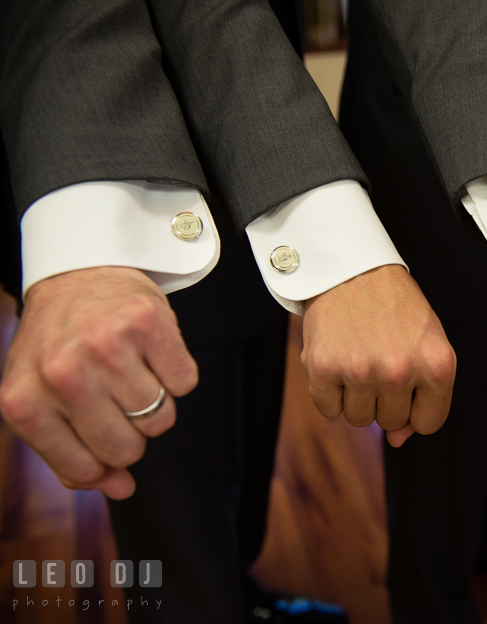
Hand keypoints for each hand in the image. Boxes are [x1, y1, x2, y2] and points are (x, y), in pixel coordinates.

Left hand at [0, 267, 197, 498]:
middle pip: (128, 449)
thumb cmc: (58, 345)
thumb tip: (122, 489)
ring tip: (133, 369)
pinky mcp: (147, 322)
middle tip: (117, 396)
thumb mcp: (43, 402)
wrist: (77, 273)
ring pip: (161, 419)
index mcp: (25, 401)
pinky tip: (151, 351)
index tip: (100, 428)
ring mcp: (105, 346)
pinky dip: (176, 373)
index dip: (103, 457)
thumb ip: (73, 455)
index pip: (87, 469)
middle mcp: (61, 374)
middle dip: (132, 431)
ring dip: (156, 401)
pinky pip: (186, 383)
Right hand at [301, 265, 455, 446]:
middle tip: (380, 358)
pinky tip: (338, 358)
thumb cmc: (396, 309)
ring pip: (358, 418)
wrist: (353, 269)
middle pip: (391, 422)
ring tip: (359, 355)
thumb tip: (399, 441)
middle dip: (385, 398)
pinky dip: (330, 391)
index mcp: (438, 364)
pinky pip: (328, 409)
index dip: (416, 408)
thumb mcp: (427, 344)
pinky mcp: (324, 368)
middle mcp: (400, 370)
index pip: (429, 423)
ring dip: (356, 395)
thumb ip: (424, 395)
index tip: (408, 383)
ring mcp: (360, 370)